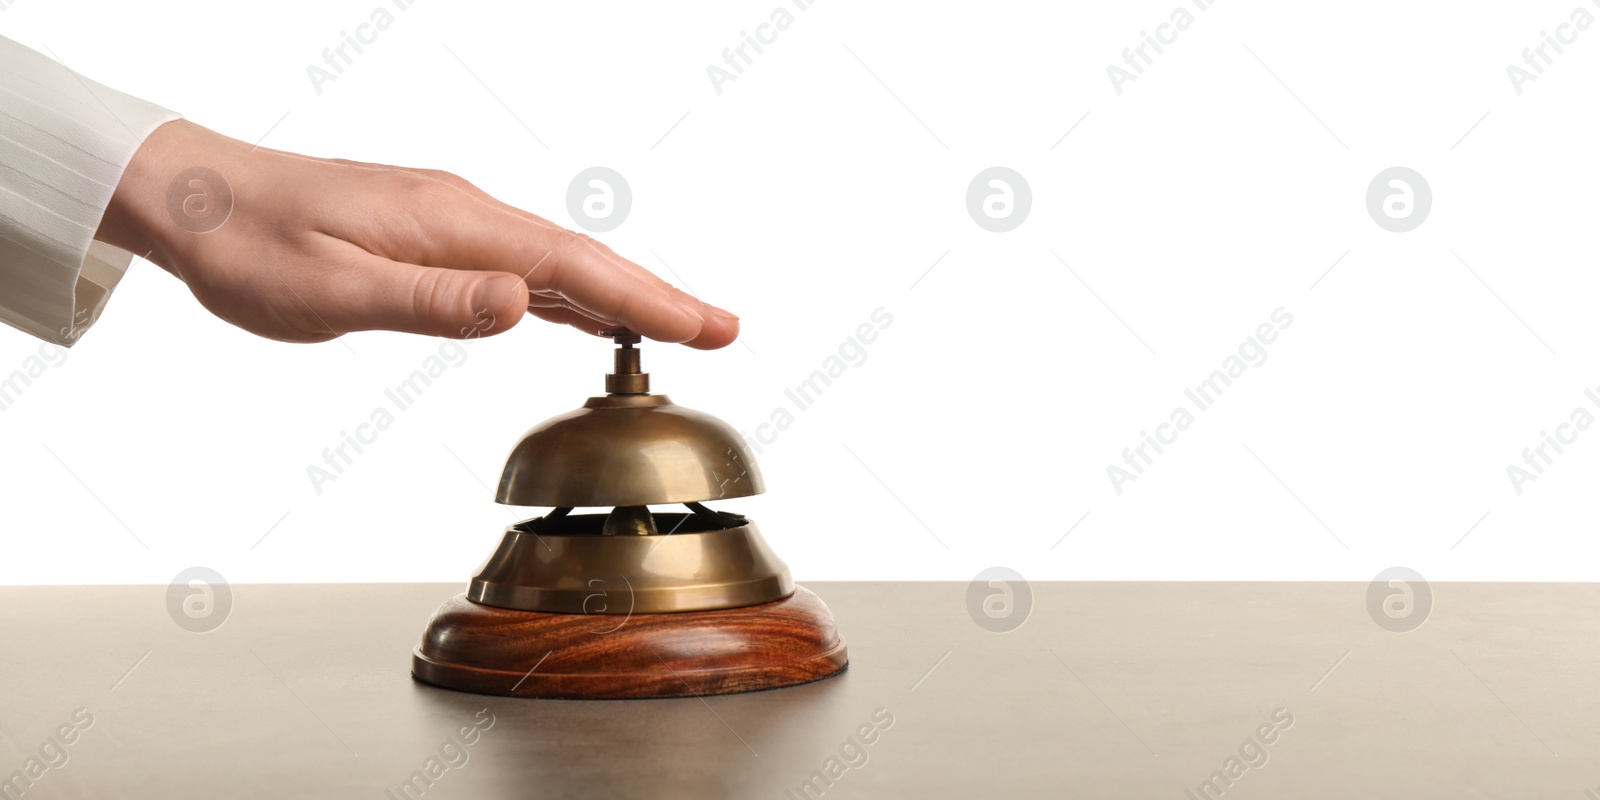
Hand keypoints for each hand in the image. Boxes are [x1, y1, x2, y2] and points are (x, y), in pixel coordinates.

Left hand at [94, 120, 737, 346]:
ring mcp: (453, 224)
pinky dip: (571, 293)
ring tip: (681, 328)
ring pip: (559, 264)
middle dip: (658, 298)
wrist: (195, 197)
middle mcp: (465, 216)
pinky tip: (589, 315)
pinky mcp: (435, 239)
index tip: (707, 327)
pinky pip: (523, 267)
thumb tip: (524, 305)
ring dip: (623, 297)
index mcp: (452, 224)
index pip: (572, 266)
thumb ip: (431, 300)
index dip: (646, 299)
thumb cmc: (251, 247)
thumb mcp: (331, 289)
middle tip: (724, 332)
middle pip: (584, 260)